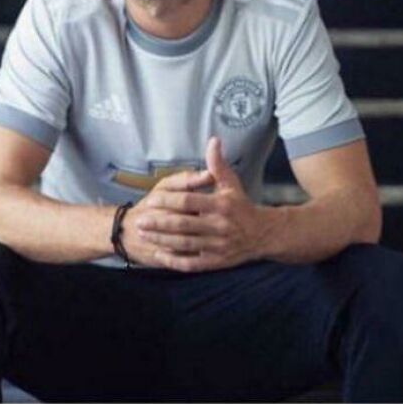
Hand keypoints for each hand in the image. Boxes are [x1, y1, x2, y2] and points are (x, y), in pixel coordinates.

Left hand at [131, 137, 273, 271]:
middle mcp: (219, 226)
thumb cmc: (242, 207)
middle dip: (159, 223)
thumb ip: (218, 164)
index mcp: (221, 205)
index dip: (168, 201)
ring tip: (144, 234)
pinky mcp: (216, 262)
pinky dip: (175, 260)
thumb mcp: (231, 184)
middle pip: (183, 224)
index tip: (151, 200)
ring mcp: (217, 246)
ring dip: (162, 240)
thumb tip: (213, 140)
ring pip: (185, 244)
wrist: (263, 235)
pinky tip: (159, 255)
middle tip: (140, 221)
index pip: (189, 202)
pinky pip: (192, 263)